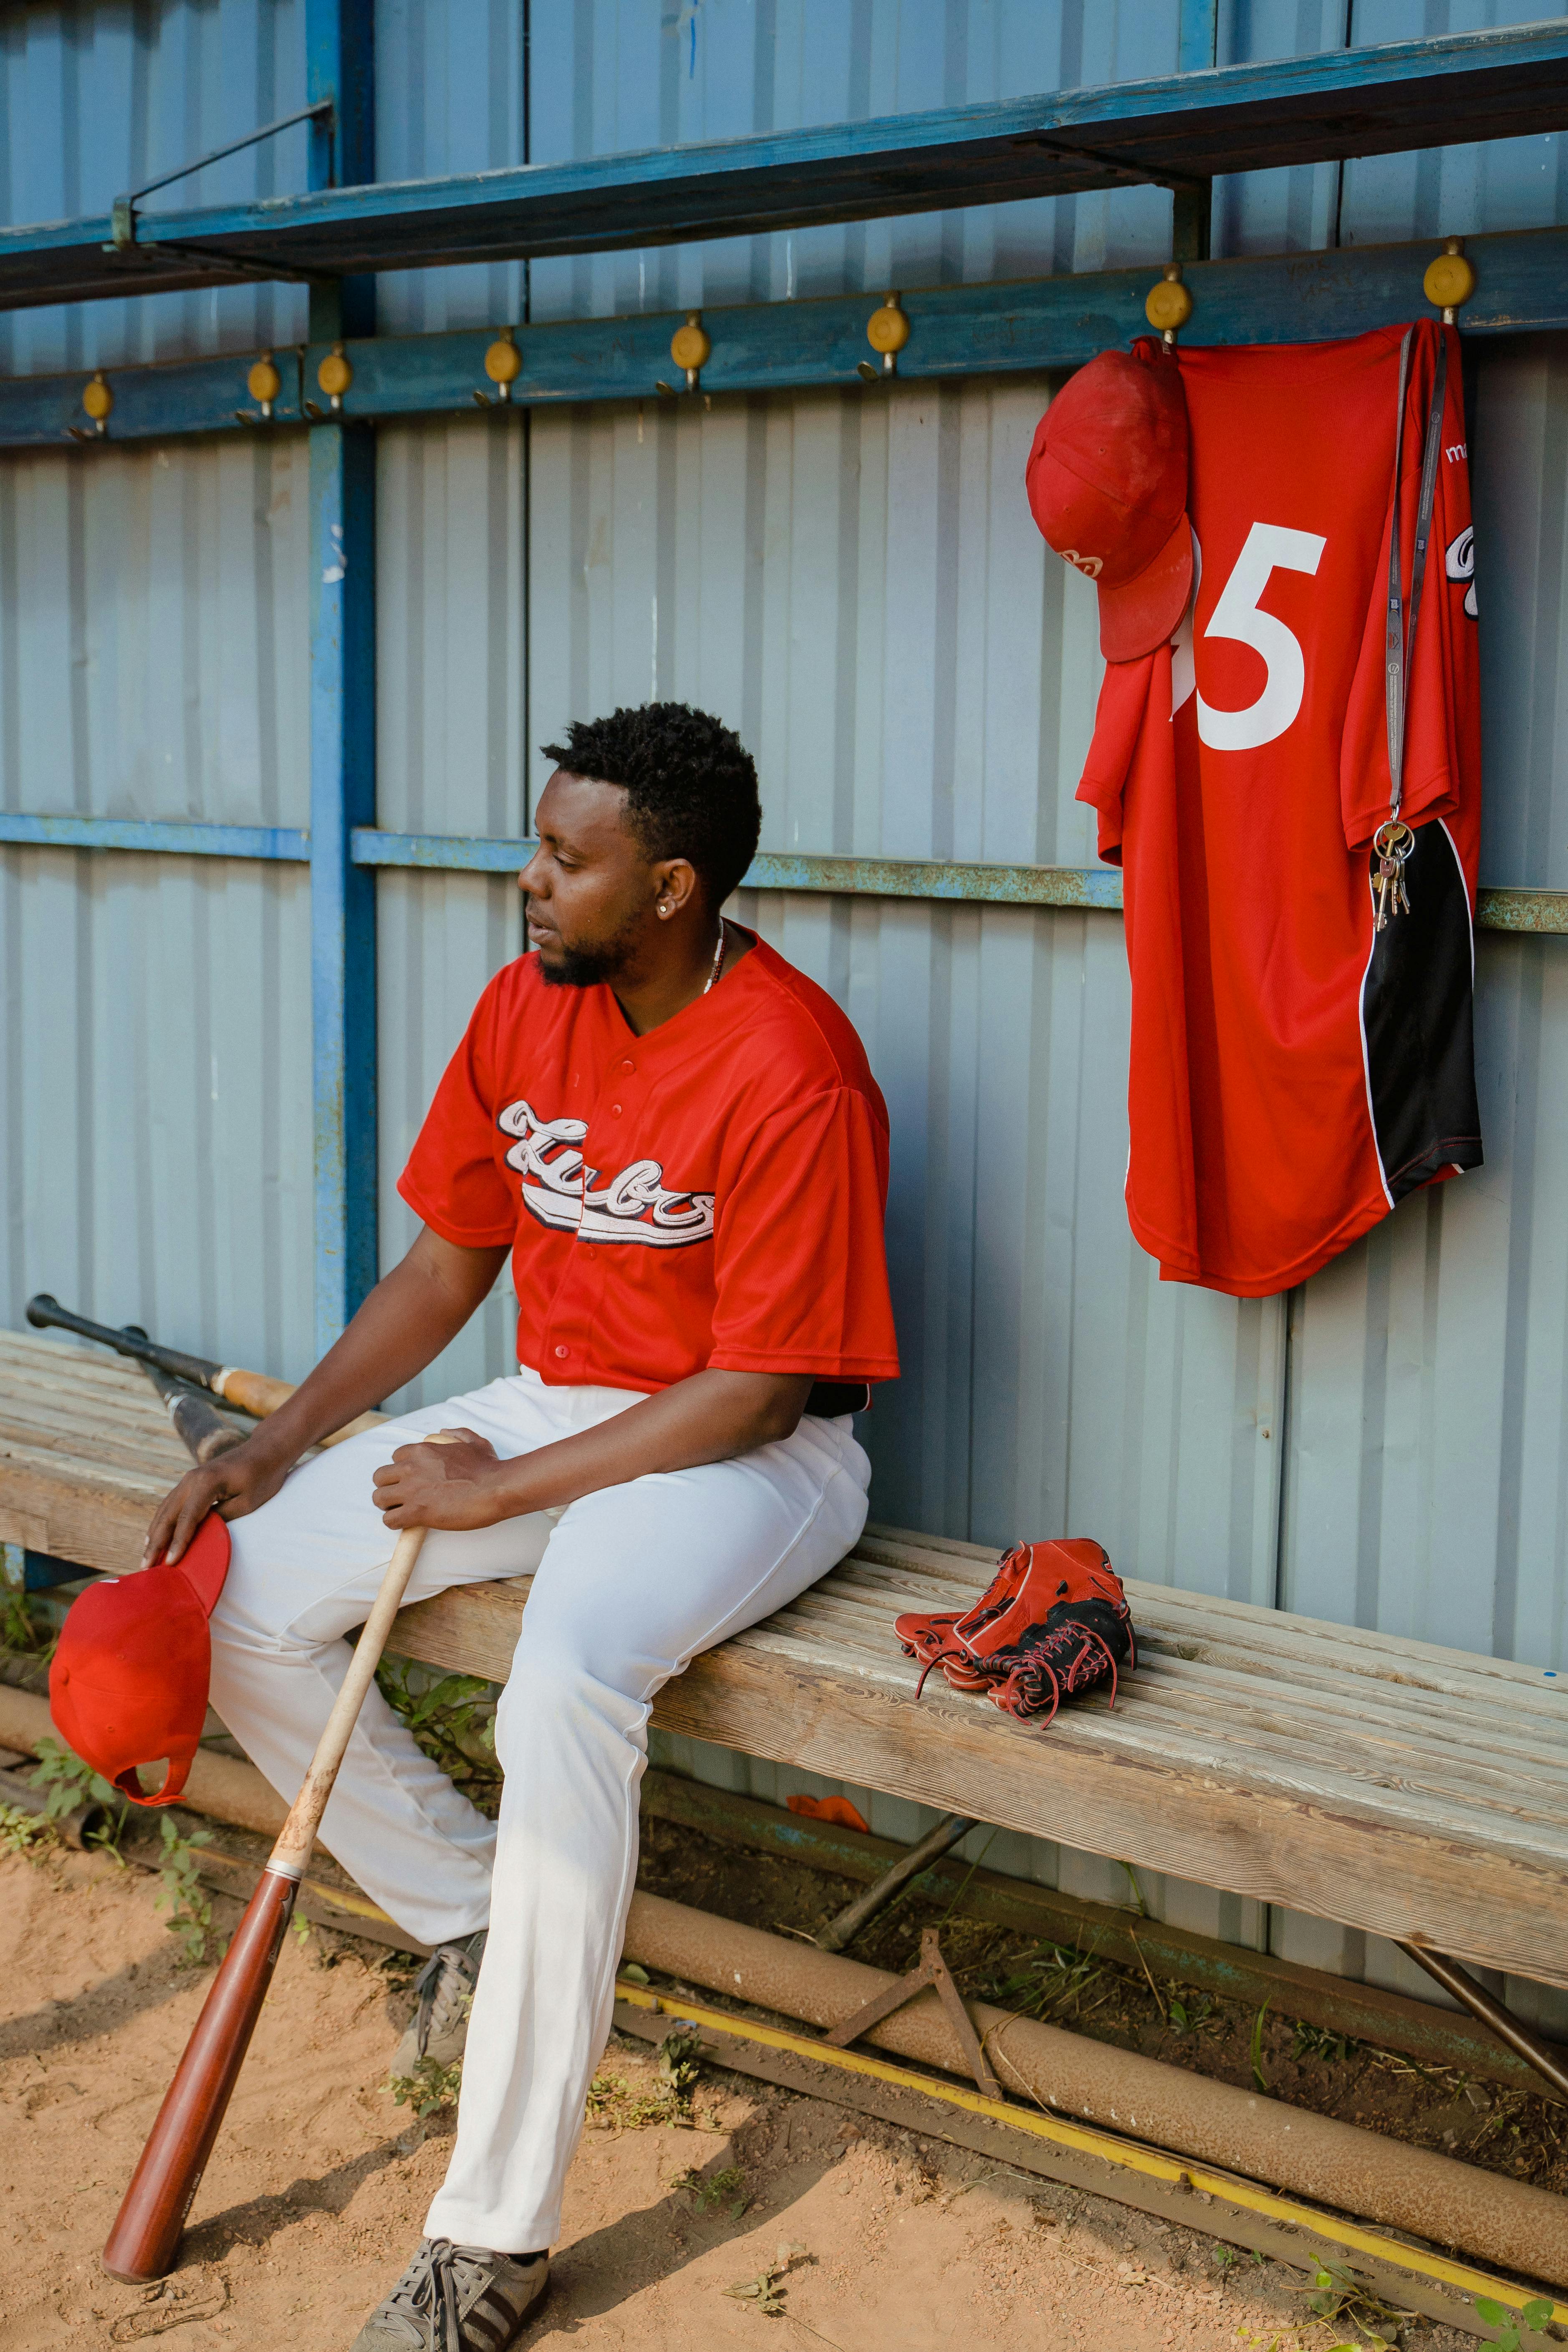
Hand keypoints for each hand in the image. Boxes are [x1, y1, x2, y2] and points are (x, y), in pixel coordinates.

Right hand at [143, 1436, 293, 1567]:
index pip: (187, 1519)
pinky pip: (171, 1504)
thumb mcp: (247, 1502)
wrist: (266, 1450)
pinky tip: (154, 1536)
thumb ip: (222, 1518)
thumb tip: (200, 1537)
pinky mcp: (191, 1481)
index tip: (168, 1563)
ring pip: (165, 1510)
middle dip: (156, 1543)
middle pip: (168, 1515)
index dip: (177, 1543)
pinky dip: (161, 1522)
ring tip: (146, 1557)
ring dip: (154, 1534)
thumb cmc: (263, 1477)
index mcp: (206, 1482)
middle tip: (145, 1567)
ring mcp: (189, 1478)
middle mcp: (191, 1479)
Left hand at [371, 1428, 506, 1530]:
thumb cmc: (488, 1467)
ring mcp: (411, 1490)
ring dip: (388, 1506)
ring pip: (378, 1498)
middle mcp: (411, 1468)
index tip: (412, 1480)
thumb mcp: (475, 1442)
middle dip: (388, 1487)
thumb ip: (458, 1434)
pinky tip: (408, 1523)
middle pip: (379, 1477)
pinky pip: (389, 1520)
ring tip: (402, 1511)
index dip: (402, 1471)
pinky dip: (395, 1523)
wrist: (495, 1488)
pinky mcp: (416, 1512)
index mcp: (422, 1450)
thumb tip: (443, 1431)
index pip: (395, 1458)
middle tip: (402, 1497)